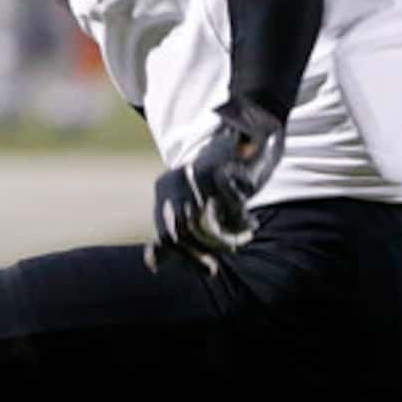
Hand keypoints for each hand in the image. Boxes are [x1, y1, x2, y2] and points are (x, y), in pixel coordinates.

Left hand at [147, 100, 283, 272]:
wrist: (247, 131)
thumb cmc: (222, 175)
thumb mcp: (196, 202)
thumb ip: (175, 229)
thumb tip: (152, 264)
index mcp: (164, 189)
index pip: (167, 237)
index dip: (186, 258)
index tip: (209, 270)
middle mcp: (174, 181)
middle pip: (182, 231)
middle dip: (204, 252)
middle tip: (224, 260)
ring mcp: (194, 174)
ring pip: (204, 222)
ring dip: (225, 238)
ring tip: (242, 239)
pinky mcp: (218, 169)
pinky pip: (227, 207)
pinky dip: (239, 220)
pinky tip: (249, 223)